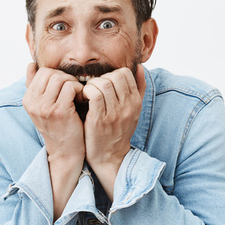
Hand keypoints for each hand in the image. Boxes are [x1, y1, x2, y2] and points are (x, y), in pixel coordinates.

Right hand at [23, 62, 84, 218]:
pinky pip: (71, 87)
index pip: (42, 72)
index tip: (66, 89)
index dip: (58, 76)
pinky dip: (80, 91)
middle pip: (51, 73)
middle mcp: (32, 103)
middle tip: (74, 92)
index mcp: (27, 100)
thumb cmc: (59, 127)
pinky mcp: (59, 111)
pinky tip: (82, 100)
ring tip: (78, 96)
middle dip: (66, 79)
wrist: (65, 152)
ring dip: (74, 84)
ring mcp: (44, 107)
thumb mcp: (43, 107)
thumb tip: (30, 64)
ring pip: (61, 78)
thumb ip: (35, 86)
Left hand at [82, 64, 146, 199]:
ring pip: (104, 83)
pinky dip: (87, 91)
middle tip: (94, 89)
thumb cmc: (119, 131)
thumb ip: (138, 89)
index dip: (111, 74)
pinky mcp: (100, 120)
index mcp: (135, 102)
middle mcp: (127, 106)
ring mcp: (114, 113)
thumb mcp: (133, 111)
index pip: (125, 73)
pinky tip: (84, 99)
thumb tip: (140, 67)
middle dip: (101, 78)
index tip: (103, 84)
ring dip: (92, 85)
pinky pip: (94, 94)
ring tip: (88, 94)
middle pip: (115, 76)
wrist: (110, 157)